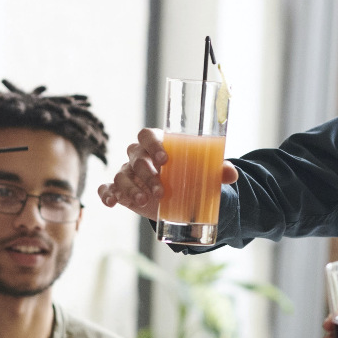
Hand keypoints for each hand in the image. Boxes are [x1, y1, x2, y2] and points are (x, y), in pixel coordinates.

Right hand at [96, 128, 237, 220]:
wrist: (180, 198)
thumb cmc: (190, 177)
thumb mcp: (205, 174)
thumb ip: (218, 171)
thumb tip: (231, 174)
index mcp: (157, 144)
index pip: (146, 135)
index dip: (153, 144)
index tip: (165, 159)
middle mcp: (139, 156)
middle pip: (135, 157)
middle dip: (146, 174)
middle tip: (161, 192)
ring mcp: (127, 173)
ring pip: (121, 174)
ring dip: (130, 188)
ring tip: (143, 202)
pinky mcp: (121, 190)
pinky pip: (107, 188)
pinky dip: (107, 194)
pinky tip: (112, 203)